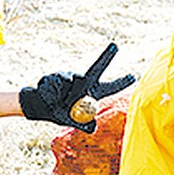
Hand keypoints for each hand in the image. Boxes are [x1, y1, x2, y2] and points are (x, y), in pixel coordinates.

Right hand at [18, 43, 135, 132]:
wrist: (40, 107)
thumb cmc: (61, 113)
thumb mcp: (73, 121)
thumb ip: (83, 125)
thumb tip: (93, 129)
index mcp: (92, 93)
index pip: (110, 88)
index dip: (121, 82)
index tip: (133, 76)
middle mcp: (83, 81)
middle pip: (97, 68)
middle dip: (107, 56)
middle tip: (116, 45)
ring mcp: (71, 76)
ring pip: (74, 82)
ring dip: (66, 95)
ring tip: (60, 101)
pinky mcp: (58, 75)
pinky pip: (59, 84)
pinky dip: (54, 93)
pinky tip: (50, 95)